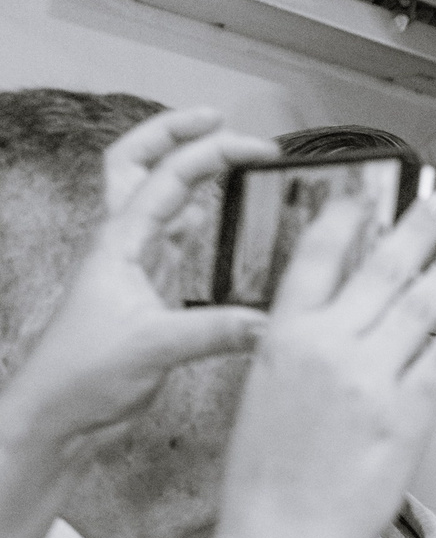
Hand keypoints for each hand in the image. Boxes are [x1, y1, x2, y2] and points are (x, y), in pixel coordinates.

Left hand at [0, 109, 276, 464]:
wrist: (58, 415)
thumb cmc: (83, 375)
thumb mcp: (154, 347)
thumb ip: (217, 331)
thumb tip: (274, 321)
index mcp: (120, 244)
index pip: (169, 178)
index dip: (213, 152)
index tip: (258, 147)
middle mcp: (122, 247)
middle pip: (137, 166)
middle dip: (174, 135)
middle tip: (218, 122)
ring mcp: (131, 270)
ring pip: (151, 200)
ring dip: (181, 173)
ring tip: (220, 161)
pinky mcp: (144, 298)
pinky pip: (167, 245)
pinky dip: (191, 223)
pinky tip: (212, 226)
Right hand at [217, 185, 435, 537]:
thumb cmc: (264, 480)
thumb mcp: (262, 395)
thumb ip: (296, 354)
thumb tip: (333, 328)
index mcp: (280, 335)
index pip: (316, 256)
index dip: (346, 216)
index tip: (366, 192)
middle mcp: (325, 345)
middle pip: (379, 268)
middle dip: (415, 228)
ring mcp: (368, 377)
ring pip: (420, 303)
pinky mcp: (406, 413)